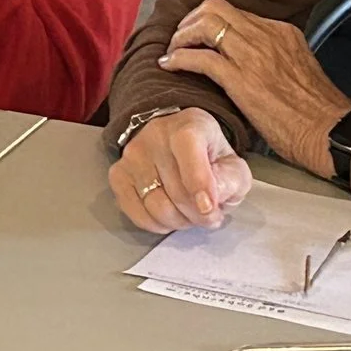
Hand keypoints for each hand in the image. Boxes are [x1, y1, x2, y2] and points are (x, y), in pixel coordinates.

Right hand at [109, 108, 253, 233]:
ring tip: (189, 216)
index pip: (188, 149)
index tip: (209, 208)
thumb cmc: (208, 156)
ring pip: (155, 205)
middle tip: (208, 217)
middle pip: (174, 189)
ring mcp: (131, 154)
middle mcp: (154, 135)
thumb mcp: (232, 165)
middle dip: (197, 215)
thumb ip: (231, 182)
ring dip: (178, 222)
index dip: (199, 181)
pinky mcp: (117, 174)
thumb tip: (210, 201)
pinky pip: (136, 212)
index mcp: (188, 126)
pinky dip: (156, 224)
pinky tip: (168, 217)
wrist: (174, 144)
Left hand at [157, 0, 350, 177]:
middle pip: (214, 7)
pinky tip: (171, 65)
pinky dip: (179, 58)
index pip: (235, 12)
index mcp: (281, 32)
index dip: (209, 20)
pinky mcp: (241, 79)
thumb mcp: (298, 69)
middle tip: (181, 39)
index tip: (198, 33)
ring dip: (181, 36)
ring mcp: (253, 55)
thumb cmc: (318, 112)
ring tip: (174, 51)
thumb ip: (273, 58)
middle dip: (190, 20)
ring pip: (204, 24)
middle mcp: (266, 36)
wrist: (331, 133)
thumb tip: (250, 63)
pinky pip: (200, 57)